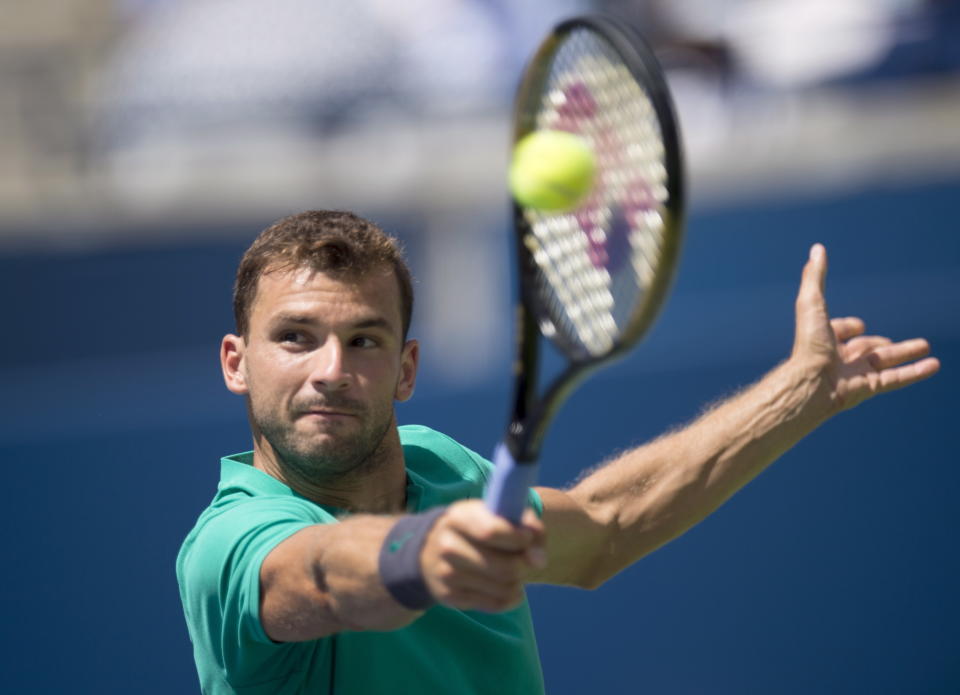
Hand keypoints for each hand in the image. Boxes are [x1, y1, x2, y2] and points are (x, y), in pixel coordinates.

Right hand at [420, 500, 545, 612]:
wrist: (432, 549)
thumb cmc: (477, 527)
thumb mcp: (499, 515)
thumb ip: (528, 528)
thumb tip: (538, 561)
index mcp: (458, 517)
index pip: (491, 532)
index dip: (519, 538)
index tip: (526, 538)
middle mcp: (447, 545)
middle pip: (504, 567)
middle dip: (523, 565)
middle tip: (523, 559)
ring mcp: (445, 573)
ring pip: (503, 588)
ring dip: (518, 582)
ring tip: (514, 572)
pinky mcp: (449, 597)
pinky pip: (495, 604)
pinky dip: (511, 597)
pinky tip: (507, 587)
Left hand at [791, 243, 939, 413]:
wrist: (812, 382)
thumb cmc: (809, 343)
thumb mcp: (812, 302)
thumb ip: (816, 277)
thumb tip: (817, 248)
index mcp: (824, 340)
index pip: (840, 332)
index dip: (847, 327)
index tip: (857, 325)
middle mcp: (839, 358)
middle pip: (866, 350)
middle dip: (884, 345)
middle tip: (905, 341)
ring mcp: (855, 375)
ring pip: (886, 363)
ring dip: (906, 354)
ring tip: (926, 347)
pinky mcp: (869, 388)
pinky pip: (897, 379)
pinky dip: (916, 372)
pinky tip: (934, 366)